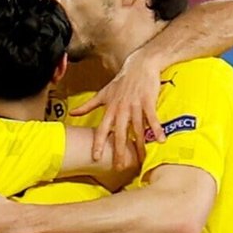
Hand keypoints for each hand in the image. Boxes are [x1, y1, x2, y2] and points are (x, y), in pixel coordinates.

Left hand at [72, 51, 165, 167]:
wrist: (140, 65)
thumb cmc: (122, 81)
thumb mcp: (103, 93)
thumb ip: (88, 105)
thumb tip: (72, 113)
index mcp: (110, 109)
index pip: (102, 129)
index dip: (99, 143)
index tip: (96, 157)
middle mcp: (121, 109)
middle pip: (120, 134)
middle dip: (119, 151)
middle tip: (119, 167)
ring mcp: (135, 106)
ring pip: (137, 129)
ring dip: (140, 145)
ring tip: (141, 159)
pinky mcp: (148, 102)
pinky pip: (152, 118)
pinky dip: (156, 129)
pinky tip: (160, 140)